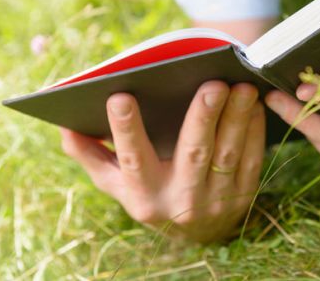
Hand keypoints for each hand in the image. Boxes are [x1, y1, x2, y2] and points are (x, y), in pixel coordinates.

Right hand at [61, 81, 264, 241]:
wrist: (195, 234)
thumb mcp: (118, 183)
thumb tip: (64, 128)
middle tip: (212, 84)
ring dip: (236, 118)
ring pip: (228, 154)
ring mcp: (216, 200)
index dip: (125, 130)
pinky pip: (251, 158)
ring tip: (240, 86)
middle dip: (202, 117)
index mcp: (144, 195)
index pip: (133, 160)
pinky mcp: (243, 194)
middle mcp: (180, 200)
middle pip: (193, 154)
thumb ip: (92, 156)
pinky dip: (254, 130)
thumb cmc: (151, 195)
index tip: (119, 96)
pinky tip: (254, 104)